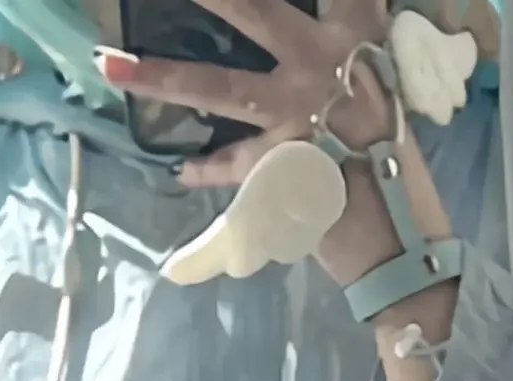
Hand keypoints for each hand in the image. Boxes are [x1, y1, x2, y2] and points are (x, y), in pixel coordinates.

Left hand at [99, 0, 419, 285]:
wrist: (403, 226)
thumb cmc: (396, 142)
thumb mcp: (382, 70)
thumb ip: (350, 29)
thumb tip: (342, 18)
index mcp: (354, 33)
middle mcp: (317, 64)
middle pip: (254, 9)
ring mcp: (291, 115)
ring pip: (217, 85)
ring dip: (161, 75)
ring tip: (110, 64)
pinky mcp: (273, 166)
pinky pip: (226, 166)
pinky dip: (204, 169)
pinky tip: (179, 167)